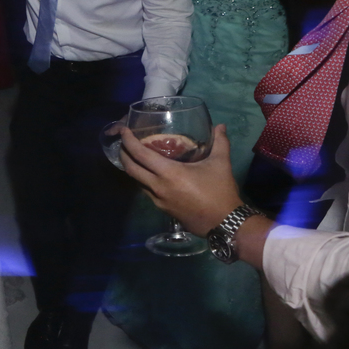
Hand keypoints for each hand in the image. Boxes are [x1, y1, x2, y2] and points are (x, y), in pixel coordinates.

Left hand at [119, 124, 241, 236]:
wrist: (225, 222)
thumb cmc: (220, 191)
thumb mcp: (220, 164)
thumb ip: (220, 142)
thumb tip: (220, 126)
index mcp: (169, 173)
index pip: (140, 155)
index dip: (129, 142)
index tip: (123, 132)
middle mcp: (158, 187)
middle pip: (131, 169)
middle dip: (124, 155)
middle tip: (123, 144)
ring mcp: (158, 200)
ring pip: (137, 182)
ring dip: (133, 169)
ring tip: (134, 158)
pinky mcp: (162, 209)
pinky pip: (147, 192)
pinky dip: (143, 180)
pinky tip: (150, 175)